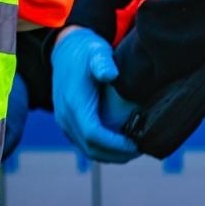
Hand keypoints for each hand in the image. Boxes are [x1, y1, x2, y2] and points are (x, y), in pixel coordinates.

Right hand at [51, 27, 140, 163]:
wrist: (66, 50)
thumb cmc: (86, 52)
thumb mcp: (97, 51)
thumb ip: (103, 62)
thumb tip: (110, 75)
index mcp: (74, 102)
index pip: (93, 134)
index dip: (115, 144)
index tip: (135, 144)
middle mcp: (66, 116)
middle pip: (91, 148)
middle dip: (117, 155)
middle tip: (140, 150)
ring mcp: (64, 121)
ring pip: (87, 150)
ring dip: (110, 155)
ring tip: (132, 149)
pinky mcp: (67, 123)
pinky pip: (84, 144)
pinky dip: (102, 149)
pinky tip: (119, 144)